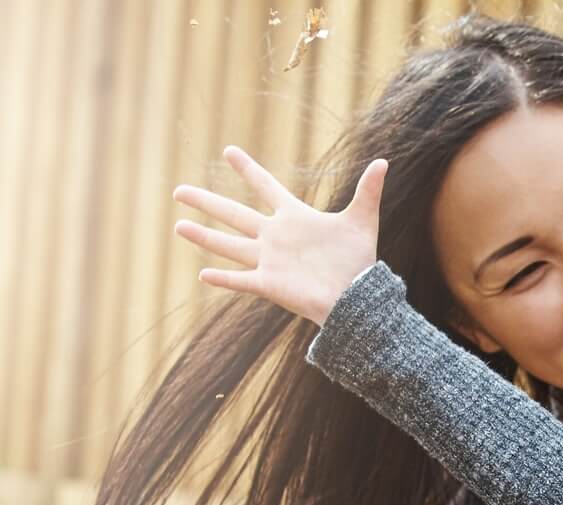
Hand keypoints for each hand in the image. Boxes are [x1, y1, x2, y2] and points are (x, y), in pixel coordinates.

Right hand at [173, 147, 387, 326]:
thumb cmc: (359, 261)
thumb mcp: (362, 220)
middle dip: (207, 202)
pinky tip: (202, 274)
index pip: (265, 187)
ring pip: (229, 244)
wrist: (357, 296)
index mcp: (294, 217)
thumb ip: (368, 190)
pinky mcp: (270, 284)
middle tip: (179, 190)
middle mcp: (276, 236)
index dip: (248, 170)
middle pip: (234, 214)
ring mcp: (270, 260)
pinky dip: (223, 278)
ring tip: (178, 225)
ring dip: (204, 236)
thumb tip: (384, 162)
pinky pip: (241, 280)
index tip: (228, 150)